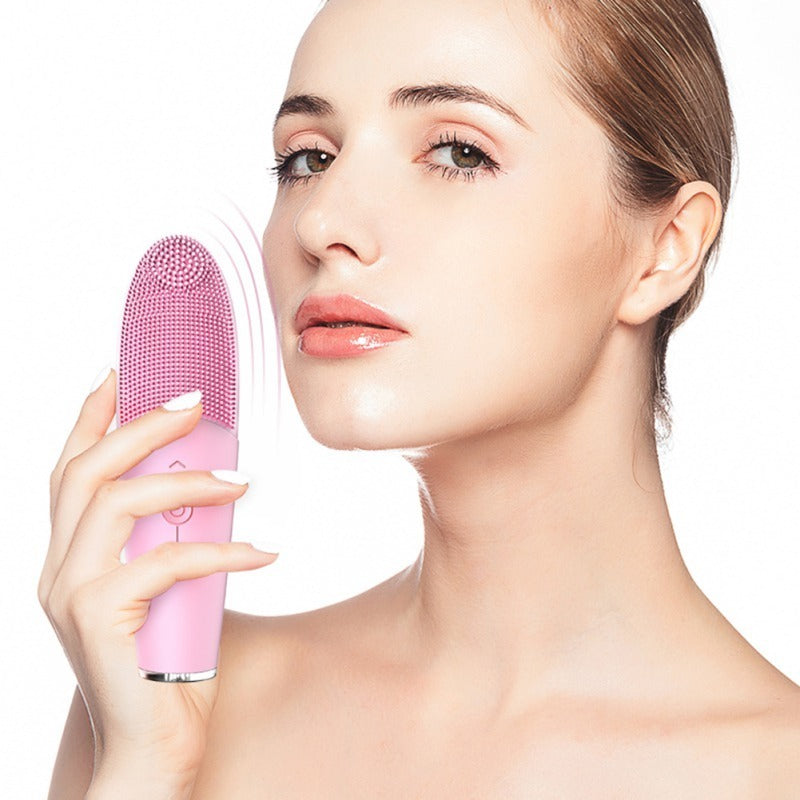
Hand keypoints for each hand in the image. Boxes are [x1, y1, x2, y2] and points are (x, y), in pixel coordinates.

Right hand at [38, 367, 277, 788]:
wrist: (152, 749)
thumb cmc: (165, 665)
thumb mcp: (166, 589)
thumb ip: (172, 540)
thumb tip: (216, 489)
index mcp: (69, 556)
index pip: (68, 471)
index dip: (89, 417)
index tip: (119, 374)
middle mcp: (57, 569)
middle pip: (87, 472)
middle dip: (141, 427)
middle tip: (194, 405)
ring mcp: (70, 595)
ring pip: (116, 504)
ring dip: (187, 483)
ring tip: (243, 482)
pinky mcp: (99, 623)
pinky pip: (163, 562)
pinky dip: (220, 552)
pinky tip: (261, 552)